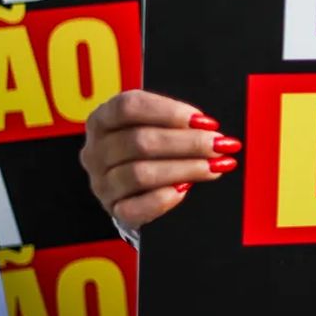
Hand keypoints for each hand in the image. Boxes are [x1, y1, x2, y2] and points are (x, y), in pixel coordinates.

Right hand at [80, 89, 240, 231]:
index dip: (169, 112)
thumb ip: (177, 121)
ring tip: (214, 166)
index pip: (129, 106)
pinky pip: (135, 208)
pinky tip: (185, 190)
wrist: (136, 186)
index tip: (203, 120)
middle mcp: (96, 150)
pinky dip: (163, 198)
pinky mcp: (113, 208)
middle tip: (219, 144)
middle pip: (140, 141)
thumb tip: (208, 127)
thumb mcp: (157, 124)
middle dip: (188, 143)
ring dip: (185, 169)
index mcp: (103, 119)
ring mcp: (101, 182)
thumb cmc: (150, 148)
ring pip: (141, 174)